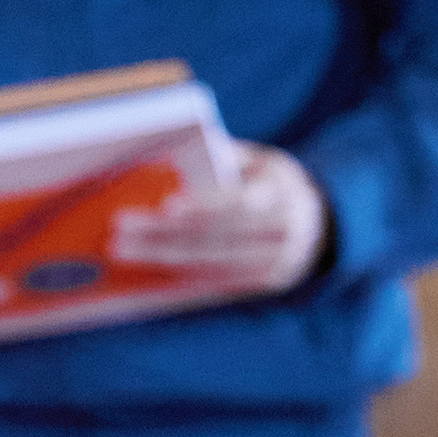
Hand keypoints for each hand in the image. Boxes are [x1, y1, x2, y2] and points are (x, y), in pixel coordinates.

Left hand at [109, 143, 326, 290]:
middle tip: (121, 230)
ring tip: (121, 250)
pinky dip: (177, 277)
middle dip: (164, 234)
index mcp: (282, 192)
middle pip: (214, 236)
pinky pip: (212, 283)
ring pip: (209, 263)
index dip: (204, 205)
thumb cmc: (272, 184)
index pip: (239, 202)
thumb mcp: (260, 161)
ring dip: (159, 258)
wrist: (317, 225)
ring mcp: (273, 262)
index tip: (167, 205)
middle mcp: (281, 231)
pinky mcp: (260, 284)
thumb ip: (224, 158)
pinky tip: (145, 271)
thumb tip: (175, 151)